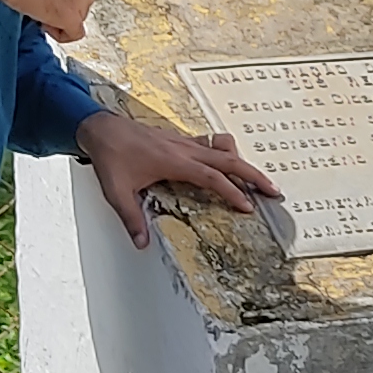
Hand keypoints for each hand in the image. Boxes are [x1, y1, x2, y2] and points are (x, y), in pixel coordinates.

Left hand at [76, 113, 280, 249]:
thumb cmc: (110, 157)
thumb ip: (132, 218)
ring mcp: (183, 141)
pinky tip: (228, 162)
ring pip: (223, 148)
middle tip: (272, 190)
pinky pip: (210, 143)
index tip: (248, 206)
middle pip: (229, 158)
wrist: (100, 128)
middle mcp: (184, 149)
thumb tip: (141, 243)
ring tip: (258, 178)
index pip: (212, 177)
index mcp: (175, 162)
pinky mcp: (179, 139)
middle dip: (253, 174)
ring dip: (242, 162)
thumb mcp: (117, 192)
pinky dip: (225, 153)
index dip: (233, 192)